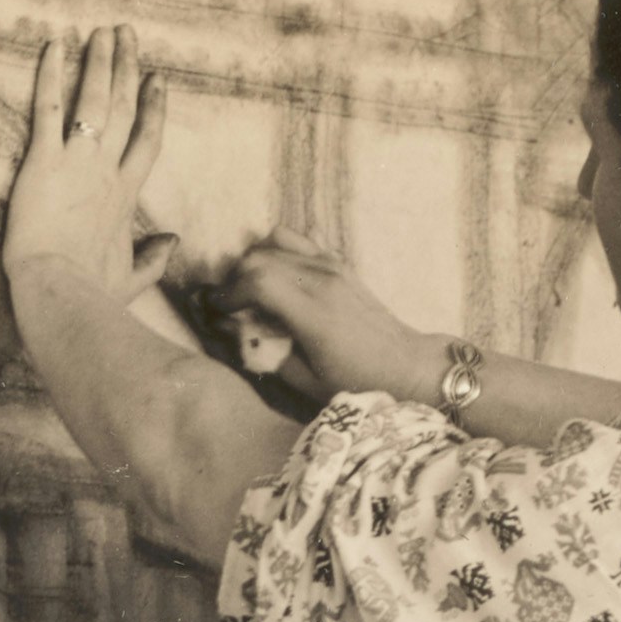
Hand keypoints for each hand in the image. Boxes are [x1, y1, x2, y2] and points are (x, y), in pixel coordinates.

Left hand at [0, 27, 169, 294]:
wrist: (61, 292)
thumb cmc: (93, 293)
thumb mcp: (131, 279)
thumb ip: (154, 258)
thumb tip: (172, 242)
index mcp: (126, 196)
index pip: (147, 140)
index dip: (154, 107)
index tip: (157, 79)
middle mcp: (106, 170)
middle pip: (123, 108)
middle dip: (127, 68)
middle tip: (128, 34)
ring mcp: (77, 162)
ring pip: (94, 100)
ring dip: (100, 62)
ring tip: (103, 31)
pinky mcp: (43, 162)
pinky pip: (47, 109)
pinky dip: (51, 75)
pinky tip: (55, 46)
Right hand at [217, 240, 435, 408]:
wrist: (404, 364)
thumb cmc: (356, 381)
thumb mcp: (304, 380)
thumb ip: (263, 352)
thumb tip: (229, 330)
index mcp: (313, 312)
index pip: (256, 281)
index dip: (227, 294)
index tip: (216, 310)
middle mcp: (321, 279)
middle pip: (258, 257)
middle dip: (234, 279)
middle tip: (230, 305)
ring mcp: (331, 265)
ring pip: (274, 240)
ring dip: (254, 261)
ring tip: (251, 289)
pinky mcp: (338, 262)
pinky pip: (297, 240)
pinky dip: (277, 251)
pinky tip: (278, 278)